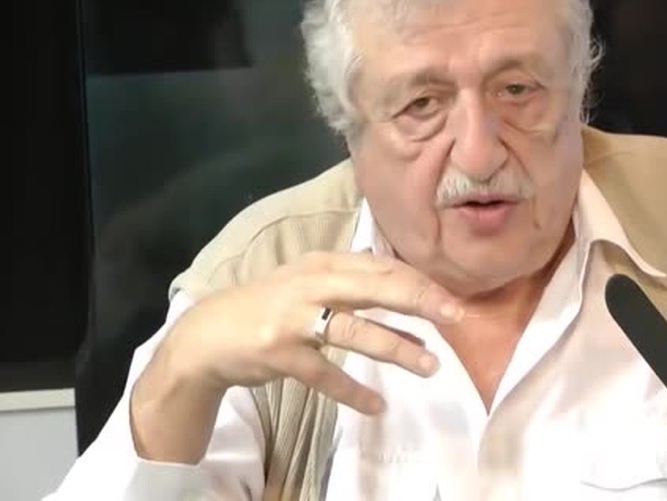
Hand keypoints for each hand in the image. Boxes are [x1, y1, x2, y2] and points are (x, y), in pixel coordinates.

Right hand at [160, 251, 463, 412]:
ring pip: (355, 331)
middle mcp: (311, 283)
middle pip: (376, 288)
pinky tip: (377, 405)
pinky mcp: (280, 352)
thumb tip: (407, 288)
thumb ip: (354, 281)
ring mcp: (294, 317)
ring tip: (430, 367)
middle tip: (456, 317)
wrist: (209, 334)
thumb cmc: (270, 306)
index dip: (420, 282)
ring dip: (397, 349)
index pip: (383, 267)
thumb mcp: (310, 281)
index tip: (452, 300)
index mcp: (324, 263)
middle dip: (420, 301)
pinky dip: (352, 392)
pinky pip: (324, 375)